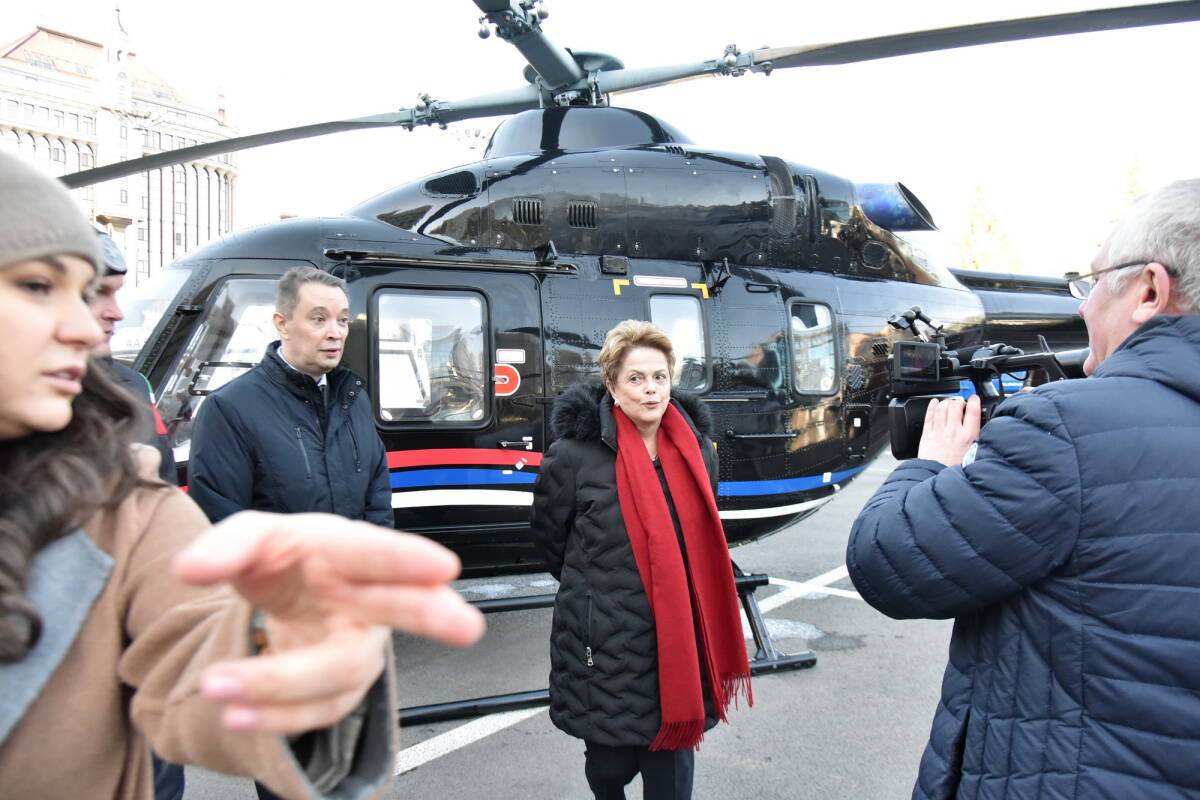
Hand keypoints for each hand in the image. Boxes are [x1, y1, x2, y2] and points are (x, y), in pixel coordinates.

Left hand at [173, 512, 485, 734]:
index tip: (443, 567)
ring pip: (339, 671)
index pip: (375, 551)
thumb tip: (190, 568)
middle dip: (433, 616)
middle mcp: (368, 599)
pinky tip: (237, 713)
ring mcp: (358, 647)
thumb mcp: (253, 538)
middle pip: (403, 607)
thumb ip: (224, 546)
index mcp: (348, 551)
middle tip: (466, 627)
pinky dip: (274, 715)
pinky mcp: (340, 688)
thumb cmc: (287, 559)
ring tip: (217, 686)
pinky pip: (317, 710)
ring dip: (280, 683)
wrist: (291, 596)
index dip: (407, 559)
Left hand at [917, 394, 981, 466]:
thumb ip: (977, 439)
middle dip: (958, 400)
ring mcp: (939, 431)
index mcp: (968, 436)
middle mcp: (953, 431)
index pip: (973, 412)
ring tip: (949, 402)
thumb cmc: (956, 468)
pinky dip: (932, 406)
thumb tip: (981, 428)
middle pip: (955, 406)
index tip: (974, 398)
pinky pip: (929, 415)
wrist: (937, 476)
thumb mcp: (974, 453)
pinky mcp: (927, 434)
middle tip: (960, 402)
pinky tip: (934, 403)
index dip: (974, 401)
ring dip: (946, 402)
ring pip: (941, 408)